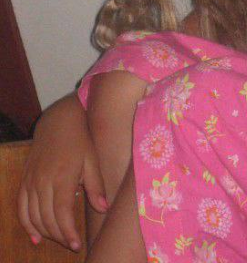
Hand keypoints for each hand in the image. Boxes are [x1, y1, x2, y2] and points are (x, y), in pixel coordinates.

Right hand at [17, 93, 107, 250]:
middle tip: (72, 244)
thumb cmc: (80, 140)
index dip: (68, 232)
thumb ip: (96, 186)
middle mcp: (43, 181)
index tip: (76, 244)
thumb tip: (104, 208)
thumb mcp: (93, 160)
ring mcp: (31, 181)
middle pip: (47, 218)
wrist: (59, 122)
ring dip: (45, 232)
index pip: (61, 213)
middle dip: (59, 236)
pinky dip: (27, 224)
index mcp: (62, 176)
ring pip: (33, 216)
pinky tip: (36, 236)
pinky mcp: (24, 180)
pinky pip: (21, 207)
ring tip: (60, 239)